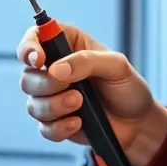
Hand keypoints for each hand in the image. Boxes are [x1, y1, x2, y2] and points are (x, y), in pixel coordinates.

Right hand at [17, 23, 166, 165]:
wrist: (138, 123)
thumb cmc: (128, 88)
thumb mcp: (117, 66)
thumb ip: (87, 61)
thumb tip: (56, 70)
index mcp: (68, 46)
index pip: (35, 38)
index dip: (29, 47)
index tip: (38, 59)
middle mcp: (55, 70)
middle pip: (28, 75)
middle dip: (45, 84)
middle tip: (72, 88)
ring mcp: (54, 98)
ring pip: (33, 104)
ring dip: (54, 106)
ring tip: (79, 104)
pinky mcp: (56, 122)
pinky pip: (44, 127)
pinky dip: (59, 127)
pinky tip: (78, 123)